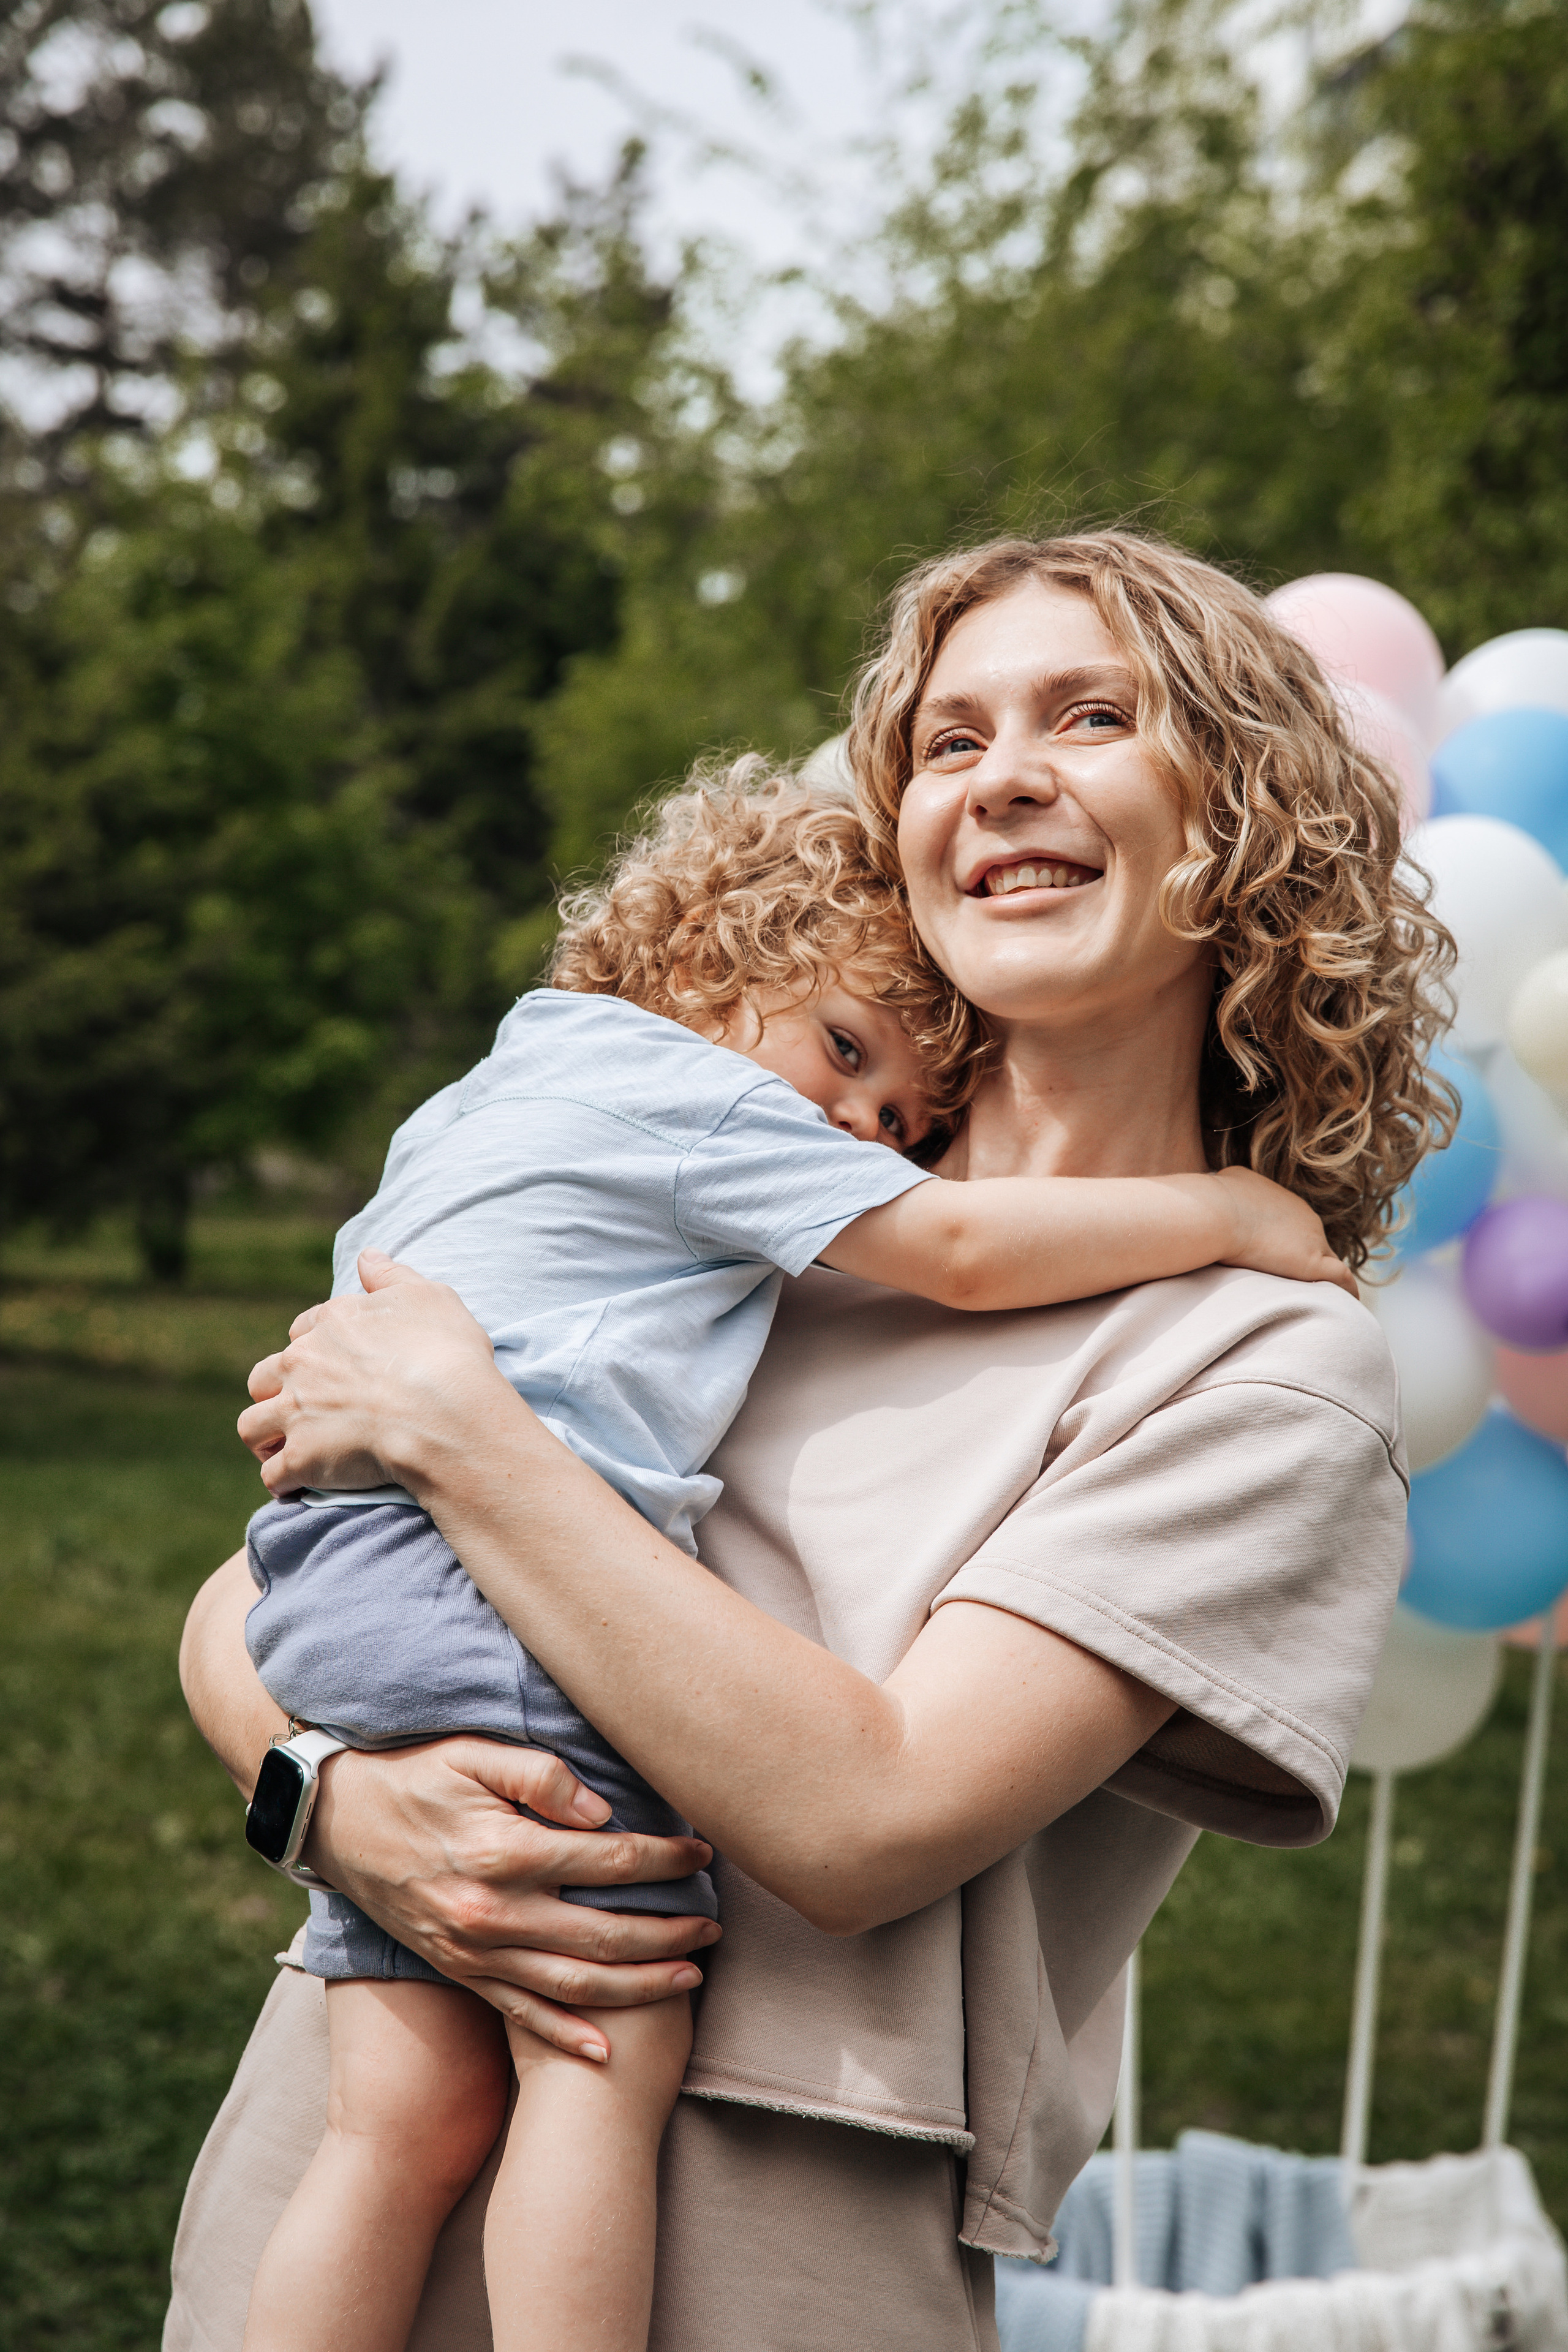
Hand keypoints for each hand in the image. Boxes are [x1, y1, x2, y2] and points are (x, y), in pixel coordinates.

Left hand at [240, 1249, 504, 1496]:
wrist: (443, 1414)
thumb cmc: (445, 1353)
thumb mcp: (428, 1296)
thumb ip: (392, 1276)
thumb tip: (366, 1256)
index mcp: (332, 1323)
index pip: (302, 1330)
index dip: (314, 1347)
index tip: (332, 1366)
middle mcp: (303, 1363)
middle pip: (264, 1377)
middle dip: (276, 1393)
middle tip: (302, 1411)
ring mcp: (297, 1412)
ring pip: (252, 1426)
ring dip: (265, 1439)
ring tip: (286, 1450)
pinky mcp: (300, 1458)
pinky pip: (272, 1473)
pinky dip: (282, 1480)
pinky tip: (299, 1484)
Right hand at [304, 1735, 720, 2059]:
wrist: (335, 1821)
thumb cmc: (412, 1774)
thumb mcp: (473, 1754)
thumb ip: (541, 1777)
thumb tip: (603, 1812)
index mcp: (504, 1852)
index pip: (609, 1861)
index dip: (664, 1859)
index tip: (703, 1853)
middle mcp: (493, 1912)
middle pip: (604, 1934)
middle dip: (669, 1933)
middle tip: (715, 1926)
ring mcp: (474, 1951)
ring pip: (573, 1984)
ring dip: (638, 1987)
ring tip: (690, 1977)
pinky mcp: (459, 1971)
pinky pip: (519, 2013)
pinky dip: (564, 2037)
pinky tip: (606, 2049)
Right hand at [1210, 1166, 1356, 1295]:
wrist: (1217, 1213)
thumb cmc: (1216, 1199)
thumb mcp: (1231, 1181)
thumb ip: (1238, 1188)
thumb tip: (1231, 1191)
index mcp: (1285, 1201)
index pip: (1296, 1225)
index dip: (1287, 1243)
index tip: (1276, 1259)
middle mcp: (1305, 1217)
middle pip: (1313, 1242)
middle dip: (1303, 1259)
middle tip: (1289, 1282)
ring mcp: (1313, 1239)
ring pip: (1328, 1260)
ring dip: (1322, 1277)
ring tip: (1315, 1298)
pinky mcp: (1313, 1262)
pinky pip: (1341, 1278)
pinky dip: (1343, 1291)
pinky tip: (1341, 1304)